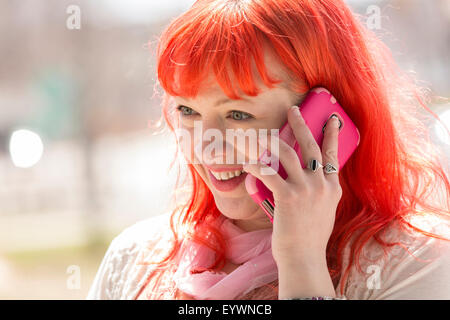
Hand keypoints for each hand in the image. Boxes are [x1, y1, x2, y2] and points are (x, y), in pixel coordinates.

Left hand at [243, 106, 342, 265]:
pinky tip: (247, 162)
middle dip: (301, 124)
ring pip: (287, 153)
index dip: (332, 134)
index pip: (332, 154)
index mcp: (332, 188)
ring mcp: (305, 189)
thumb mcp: (324, 212)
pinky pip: (268, 173)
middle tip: (293, 110)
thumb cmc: (310, 237)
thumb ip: (320, 194)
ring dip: (270, 141)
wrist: (304, 257)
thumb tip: (310, 182)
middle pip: (311, 145)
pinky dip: (255, 165)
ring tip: (259, 135)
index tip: (333, 119)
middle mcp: (321, 184)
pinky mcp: (287, 196)